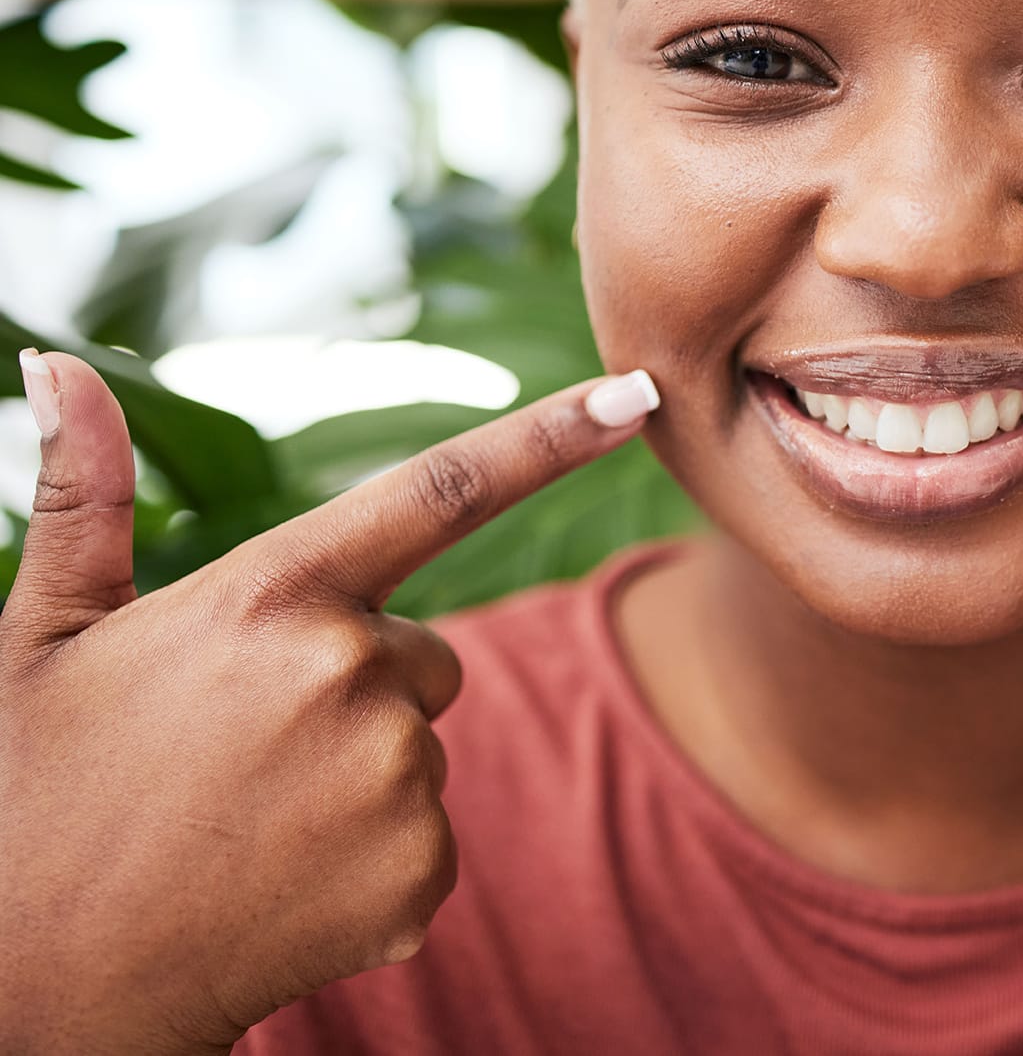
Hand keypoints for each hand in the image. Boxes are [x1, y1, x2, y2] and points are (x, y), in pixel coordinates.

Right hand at [0, 351, 657, 1053]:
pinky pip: (428, 835)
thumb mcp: (46, 635)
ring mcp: (395, 778)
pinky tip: (282, 878)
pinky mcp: (420, 871)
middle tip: (246, 743)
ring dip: (361, 772)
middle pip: (425, 652)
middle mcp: (353, 673)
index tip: (636, 394)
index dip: (549, 438)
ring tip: (249, 814)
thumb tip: (62, 366)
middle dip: (362, 683)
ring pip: (423, 745)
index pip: (443, 493)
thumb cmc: (36, 791)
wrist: (39, 982)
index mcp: (274, 594)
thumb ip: (86, 494)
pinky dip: (372, 857)